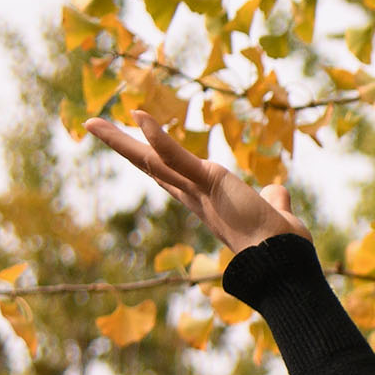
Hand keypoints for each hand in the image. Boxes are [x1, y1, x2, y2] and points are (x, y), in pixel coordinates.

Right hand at [84, 109, 306, 256]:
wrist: (282, 258)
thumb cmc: (280, 242)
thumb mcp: (273, 211)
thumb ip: (273, 199)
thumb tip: (277, 195)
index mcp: (204, 198)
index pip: (169, 172)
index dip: (149, 155)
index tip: (132, 139)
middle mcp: (193, 195)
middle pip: (149, 164)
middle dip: (121, 144)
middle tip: (91, 125)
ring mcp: (197, 189)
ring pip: (151, 160)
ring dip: (121, 140)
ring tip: (92, 123)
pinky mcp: (208, 181)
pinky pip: (177, 157)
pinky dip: (158, 137)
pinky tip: (137, 116)